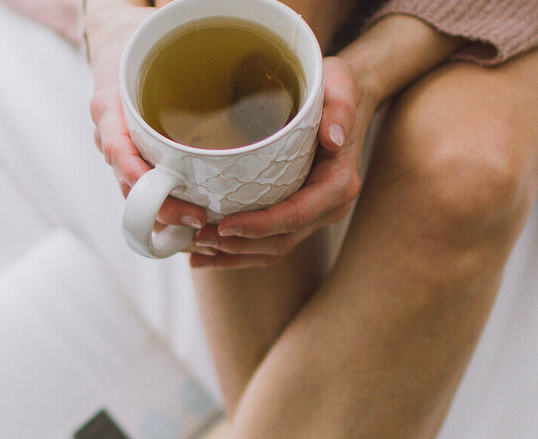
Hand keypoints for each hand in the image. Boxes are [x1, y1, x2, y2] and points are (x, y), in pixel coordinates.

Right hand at [88, 1, 212, 230]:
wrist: (115, 42)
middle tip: (199, 221)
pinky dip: (165, 209)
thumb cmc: (137, 40)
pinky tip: (195, 222)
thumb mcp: (151, 41)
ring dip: (165, 217)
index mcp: (108, 107)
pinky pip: (144, 190)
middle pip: (128, 186)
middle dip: (161, 210)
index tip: (169, 194)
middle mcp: (109, 135)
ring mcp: (119, 152)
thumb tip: (236, 39)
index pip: (119, 150)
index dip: (141, 179)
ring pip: (135, 195)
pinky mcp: (133, 160)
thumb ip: (181, 49)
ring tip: (201, 231)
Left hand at [194, 15, 463, 269]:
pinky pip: (268, 244)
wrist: (339, 102)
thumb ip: (342, 106)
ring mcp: (313, 216)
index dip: (260, 225)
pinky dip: (237, 252)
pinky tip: (206, 255)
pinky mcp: (297, 218)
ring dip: (234, 254)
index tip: (224, 224)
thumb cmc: (333, 90)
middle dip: (238, 245)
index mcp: (338, 183)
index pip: (296, 215)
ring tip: (196, 248)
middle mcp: (328, 207)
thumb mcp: (340, 85)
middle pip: (281, 240)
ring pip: (273, 249)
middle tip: (198, 237)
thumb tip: (334, 138)